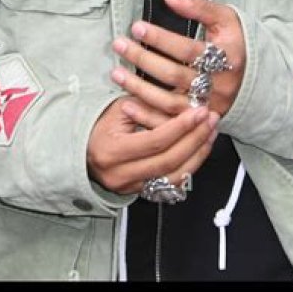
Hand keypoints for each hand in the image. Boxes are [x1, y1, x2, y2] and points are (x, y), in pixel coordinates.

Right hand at [87, 96, 219, 194]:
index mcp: (113, 151)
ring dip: (197, 155)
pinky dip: (188, 168)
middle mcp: (121, 175)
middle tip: (211, 120)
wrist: (81, 149)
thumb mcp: (120, 108)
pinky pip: (170, 184)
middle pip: (168, 160)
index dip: (181, 126)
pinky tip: (199, 150)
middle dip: (195, 139)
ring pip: (173, 177)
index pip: (156, 141)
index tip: (200, 111)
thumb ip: (150, 105)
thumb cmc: (100, 123)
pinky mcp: (139, 192)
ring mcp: (130, 187)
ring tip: (210, 133)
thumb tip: (184, 99)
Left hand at [110, 0, 245, 127]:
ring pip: (169, 102)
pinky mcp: (197, 121)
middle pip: (174, 75)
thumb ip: (200, 7)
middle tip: (120, 45)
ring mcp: (206, 106)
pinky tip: (127, 104)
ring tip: (117, 72)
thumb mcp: (226, 19)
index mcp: (225, 59)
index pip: (187, 49)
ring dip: (139, 88)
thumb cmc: (235, 44)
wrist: (255, 77)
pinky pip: (169, 123)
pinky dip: (146, 115)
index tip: (137, 27)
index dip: (161, 38)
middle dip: (143, 59)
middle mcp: (216, 86)